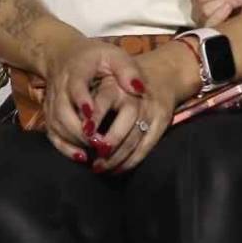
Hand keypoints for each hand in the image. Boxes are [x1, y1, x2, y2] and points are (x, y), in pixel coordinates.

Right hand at [41, 37, 146, 163]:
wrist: (62, 55)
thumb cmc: (94, 57)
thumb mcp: (113, 55)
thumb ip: (127, 70)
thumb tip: (139, 89)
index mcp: (77, 70)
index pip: (76, 86)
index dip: (82, 101)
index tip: (91, 115)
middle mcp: (60, 88)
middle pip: (63, 111)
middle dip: (79, 130)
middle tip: (100, 143)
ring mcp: (52, 103)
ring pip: (57, 125)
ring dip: (75, 141)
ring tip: (96, 152)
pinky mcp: (49, 115)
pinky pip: (53, 135)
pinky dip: (65, 148)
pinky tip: (82, 157)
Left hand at [92, 44, 191, 173]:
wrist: (163, 73)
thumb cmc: (123, 83)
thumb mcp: (106, 80)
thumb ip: (91, 98)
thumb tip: (78, 125)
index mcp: (119, 85)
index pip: (106, 99)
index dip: (95, 116)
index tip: (85, 133)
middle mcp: (137, 96)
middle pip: (127, 121)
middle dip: (110, 141)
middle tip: (94, 158)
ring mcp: (151, 110)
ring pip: (135, 138)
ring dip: (116, 157)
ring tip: (99, 167)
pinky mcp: (163, 121)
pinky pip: (146, 146)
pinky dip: (130, 161)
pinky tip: (116, 169)